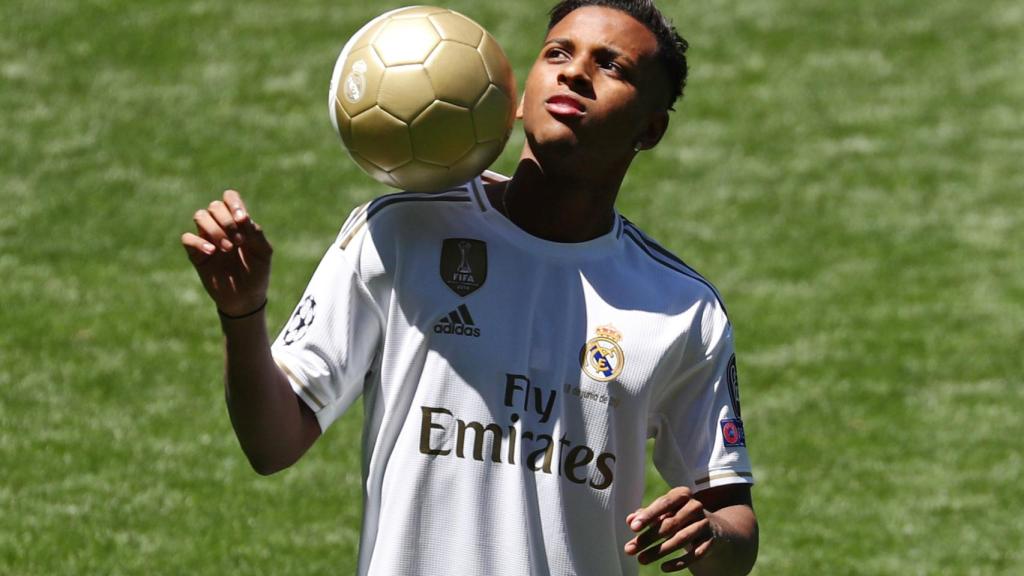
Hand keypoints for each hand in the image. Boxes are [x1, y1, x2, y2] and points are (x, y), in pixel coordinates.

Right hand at [181, 190, 272, 316]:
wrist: (246, 298)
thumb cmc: (257, 273)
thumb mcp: (263, 252)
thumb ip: (255, 233)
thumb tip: (242, 218)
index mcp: (238, 222)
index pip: (230, 197)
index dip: (233, 203)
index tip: (242, 219)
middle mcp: (221, 227)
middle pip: (214, 206)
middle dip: (227, 220)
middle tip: (239, 241)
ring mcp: (207, 239)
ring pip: (200, 216)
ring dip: (215, 229)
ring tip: (228, 248)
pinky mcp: (196, 254)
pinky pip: (187, 238)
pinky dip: (199, 241)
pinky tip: (212, 252)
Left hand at [624, 486, 716, 571]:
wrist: (712, 526)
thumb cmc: (679, 516)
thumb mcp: (664, 512)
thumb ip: (646, 515)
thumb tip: (630, 520)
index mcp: (682, 494)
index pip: (663, 503)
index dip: (648, 515)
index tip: (633, 528)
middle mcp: (695, 506)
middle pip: (670, 523)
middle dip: (648, 538)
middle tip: (630, 549)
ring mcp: (704, 523)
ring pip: (682, 538)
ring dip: (660, 551)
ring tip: (641, 559)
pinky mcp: (711, 540)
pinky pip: (696, 553)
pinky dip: (679, 562)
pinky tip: (664, 567)